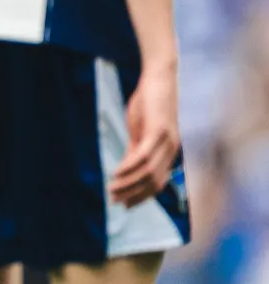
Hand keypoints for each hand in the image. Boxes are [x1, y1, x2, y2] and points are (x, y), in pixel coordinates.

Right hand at [110, 59, 179, 207]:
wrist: (159, 79)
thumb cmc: (148, 104)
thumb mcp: (140, 132)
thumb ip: (134, 151)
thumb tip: (124, 171)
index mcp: (169, 153)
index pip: (157, 184)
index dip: (140, 197)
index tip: (122, 205)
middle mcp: (171, 151)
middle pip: (153, 183)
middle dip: (132, 195)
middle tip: (112, 200)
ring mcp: (167, 142)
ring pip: (148, 173)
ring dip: (128, 184)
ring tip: (111, 189)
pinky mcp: (158, 132)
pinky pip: (142, 156)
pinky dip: (128, 167)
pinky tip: (115, 173)